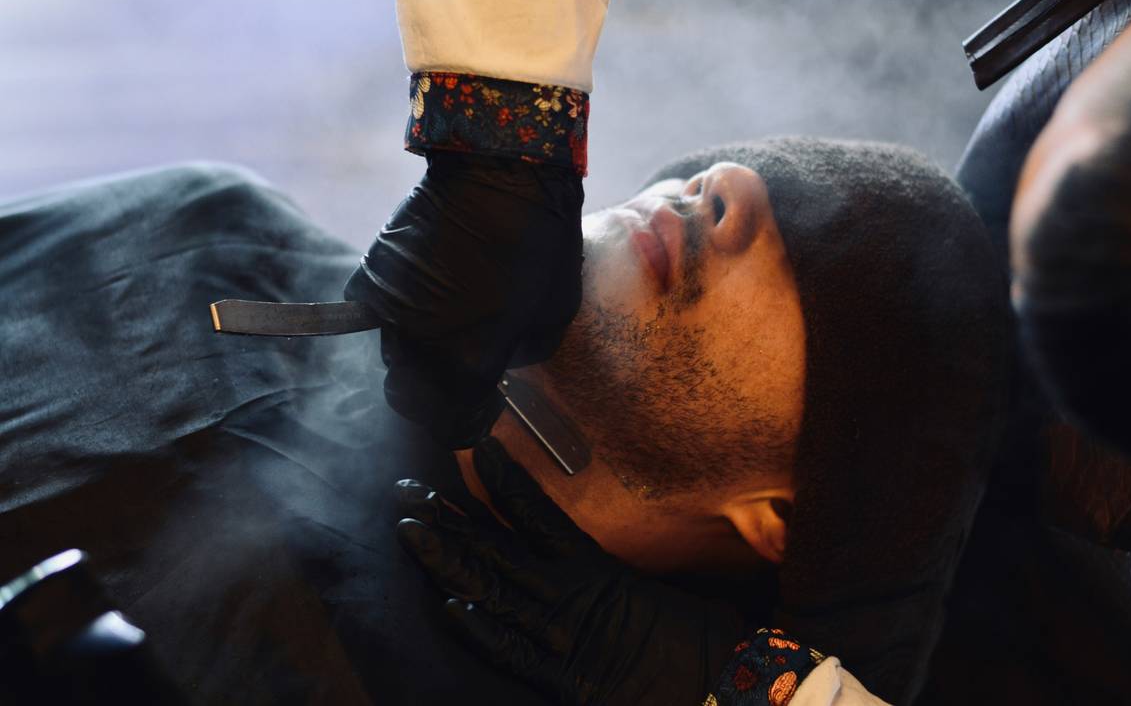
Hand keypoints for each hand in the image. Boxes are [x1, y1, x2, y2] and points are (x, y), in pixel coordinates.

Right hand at [345, 152, 582, 444]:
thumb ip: (521, 354)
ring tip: (451, 322)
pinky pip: (378, 316)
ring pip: (394, 356)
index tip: (480, 410)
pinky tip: (428, 291)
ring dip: (419, 353)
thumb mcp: (553, 313)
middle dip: (435, 396)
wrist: (499, 173)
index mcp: (469, 360)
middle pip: (410, 398)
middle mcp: (421, 344)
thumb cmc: (541, 243)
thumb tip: (500, 363)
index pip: (447, 425)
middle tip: (462, 372)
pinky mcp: (374, 277)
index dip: (464, 426)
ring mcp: (392, 311)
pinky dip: (399, 314)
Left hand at [394, 439, 745, 705]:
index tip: (475, 450)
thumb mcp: (638, 596)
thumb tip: (558, 548)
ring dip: (449, 558)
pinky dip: (483, 630)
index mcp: (590, 570)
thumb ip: (596, 578)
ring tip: (410, 527)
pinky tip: (451, 606)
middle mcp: (569, 593)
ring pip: (493, 588)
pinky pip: (514, 652)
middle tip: (407, 488)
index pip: (537, 515)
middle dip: (449, 519)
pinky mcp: (565, 678)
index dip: (503, 484)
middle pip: (497, 547)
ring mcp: (563, 633)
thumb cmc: (687, 641)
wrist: (722, 686)